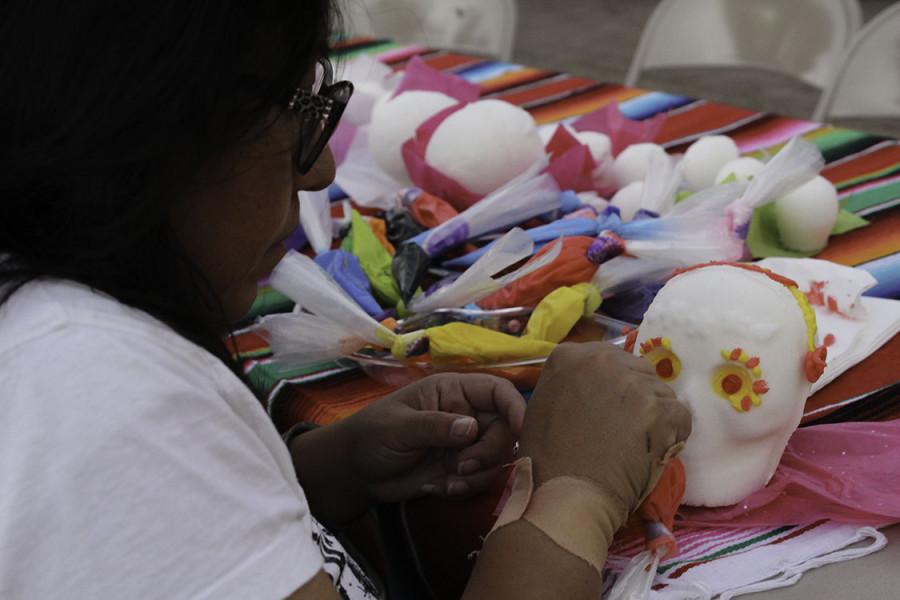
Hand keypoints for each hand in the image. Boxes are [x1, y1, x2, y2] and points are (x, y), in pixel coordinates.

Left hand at [344, 373, 525, 502]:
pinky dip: (466, 487)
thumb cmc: (371, 435)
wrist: (356, 472)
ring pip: (498, 458)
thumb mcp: (399, 427)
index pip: (496, 390)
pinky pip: (483, 479)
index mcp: (452, 391)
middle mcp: (466, 414)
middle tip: (461, 465)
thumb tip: (471, 428)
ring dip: (477, 474)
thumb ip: (434, 426)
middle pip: (505, 428)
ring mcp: (465, 443)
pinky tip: (439, 488)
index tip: (521, 429)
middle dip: (490, 451)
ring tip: (446, 480)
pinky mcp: (461, 469)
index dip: (514, 406)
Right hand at [519, 342, 690, 530]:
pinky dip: (672, 436)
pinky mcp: (661, 409)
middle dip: (636, 396)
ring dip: (654, 417)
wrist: (567, 494)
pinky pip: (679, 417)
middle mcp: (603, 361)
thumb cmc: (547, 458)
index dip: (613, 385)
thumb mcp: (543, 405)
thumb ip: (568, 384)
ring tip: (636, 446)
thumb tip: (590, 387)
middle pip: (638, 370)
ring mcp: (634, 383)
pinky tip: (651, 453)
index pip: (609, 358)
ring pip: (660, 393)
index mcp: (570, 356)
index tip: (609, 408)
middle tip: (625, 428)